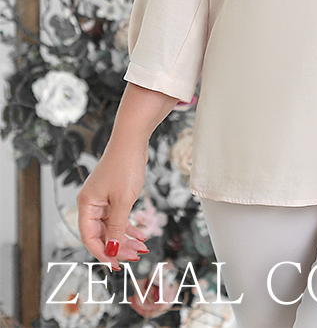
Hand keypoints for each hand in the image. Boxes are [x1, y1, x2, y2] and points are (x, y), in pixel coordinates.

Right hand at [77, 144, 149, 270]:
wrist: (133, 140)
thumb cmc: (125, 166)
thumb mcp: (122, 201)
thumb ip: (117, 227)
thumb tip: (113, 250)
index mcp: (87, 204)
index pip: (89, 237)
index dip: (102, 253)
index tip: (116, 264)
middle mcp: (92, 202)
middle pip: (101, 233)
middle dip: (118, 246)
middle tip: (134, 257)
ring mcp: (103, 198)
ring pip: (112, 226)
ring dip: (125, 238)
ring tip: (141, 248)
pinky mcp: (113, 193)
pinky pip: (118, 216)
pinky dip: (128, 225)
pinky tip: (140, 234)